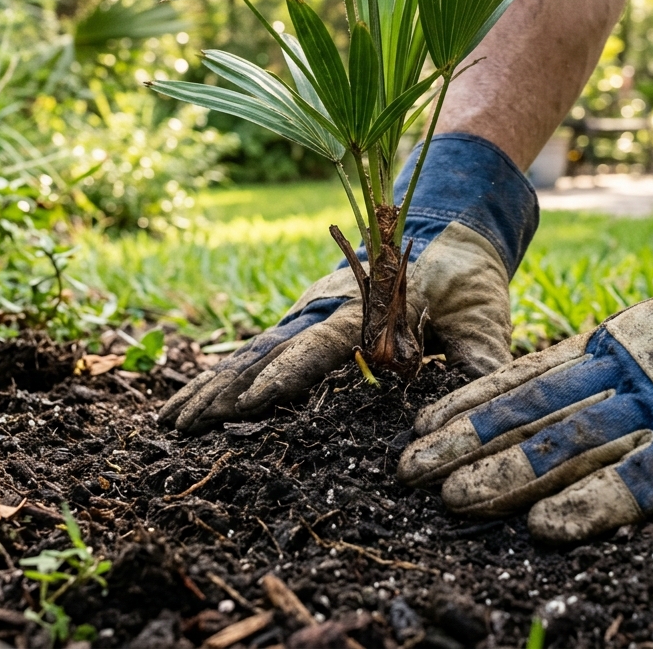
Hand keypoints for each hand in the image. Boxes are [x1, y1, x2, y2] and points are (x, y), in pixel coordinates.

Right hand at [159, 134, 537, 432]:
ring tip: (169, 420)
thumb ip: (479, 354)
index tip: (244, 405)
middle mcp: (325, 308)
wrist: (446, 226)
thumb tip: (483, 394)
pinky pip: (260, 349)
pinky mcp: (306, 319)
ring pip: (253, 352)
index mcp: (366, 307)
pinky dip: (225, 374)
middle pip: (266, 352)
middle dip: (223, 391)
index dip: (283, 377)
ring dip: (212, 386)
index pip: (318, 347)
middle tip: (179, 426)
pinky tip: (197, 399)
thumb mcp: (482, 313)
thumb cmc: (467, 276)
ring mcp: (309, 312)